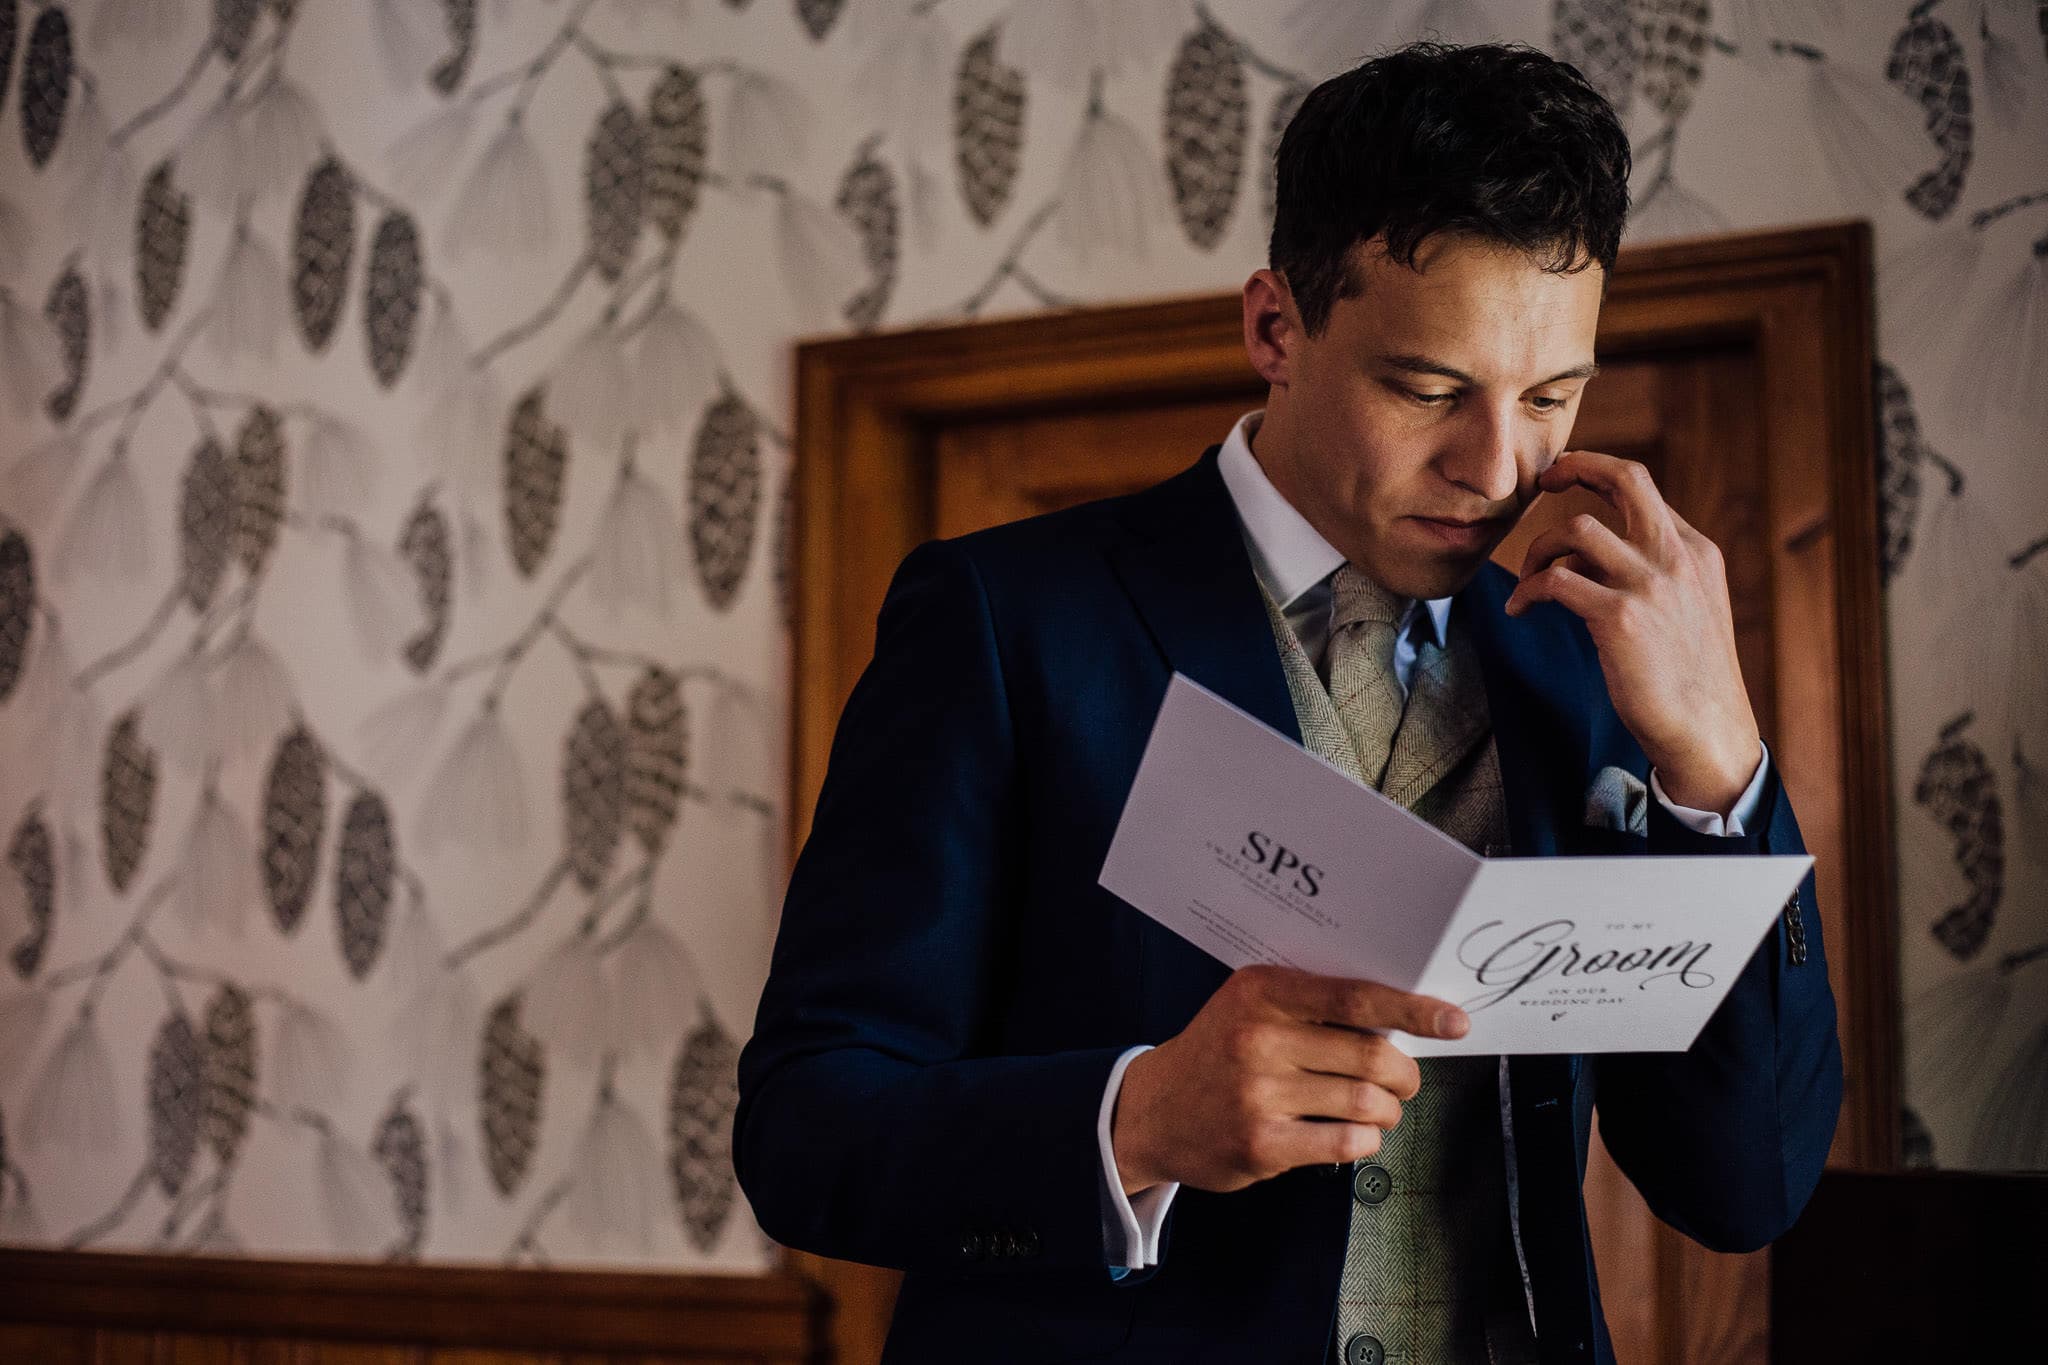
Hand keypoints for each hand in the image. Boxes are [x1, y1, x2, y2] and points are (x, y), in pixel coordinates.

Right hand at [1109, 964, 1468, 1195]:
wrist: (1152, 1111)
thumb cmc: (1218, 1053)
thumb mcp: (1250, 1007)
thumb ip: (1312, 1006)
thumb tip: (1399, 1019)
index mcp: (1261, 991)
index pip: (1355, 996)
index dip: (1413, 1009)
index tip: (1454, 1022)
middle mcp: (1258, 1038)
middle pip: (1372, 1056)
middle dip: (1405, 1075)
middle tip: (1405, 1081)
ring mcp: (1258, 1094)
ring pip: (1366, 1102)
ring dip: (1388, 1112)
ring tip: (1378, 1111)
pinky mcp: (1262, 1143)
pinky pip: (1347, 1143)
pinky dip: (1365, 1141)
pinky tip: (1354, 1135)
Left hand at [1504, 450, 1761, 813]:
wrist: (1707, 731)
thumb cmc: (1688, 678)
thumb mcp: (1690, 608)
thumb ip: (1655, 573)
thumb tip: (1590, 555)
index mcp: (1695, 551)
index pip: (1644, 489)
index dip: (1599, 475)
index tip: (1567, 478)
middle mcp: (1676, 558)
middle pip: (1626, 478)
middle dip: (1577, 466)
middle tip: (1545, 479)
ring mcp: (1650, 584)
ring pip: (1577, 528)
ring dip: (1539, 550)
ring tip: (1528, 583)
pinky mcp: (1620, 617)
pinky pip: (1556, 581)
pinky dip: (1528, 591)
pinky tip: (1520, 610)